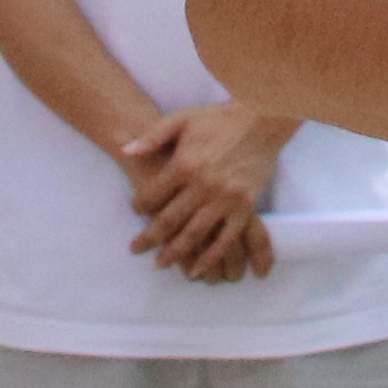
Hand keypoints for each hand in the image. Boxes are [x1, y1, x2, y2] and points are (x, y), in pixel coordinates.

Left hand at [124, 100, 294, 282]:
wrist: (262, 119)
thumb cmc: (219, 119)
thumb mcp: (182, 119)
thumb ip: (153, 136)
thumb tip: (125, 150)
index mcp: (184, 165)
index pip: (153, 195)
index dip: (140, 205)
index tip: (136, 211)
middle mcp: (203, 185)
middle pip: (169, 220)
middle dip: (150, 238)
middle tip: (136, 250)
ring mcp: (225, 199)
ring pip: (194, 234)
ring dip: (176, 252)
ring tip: (162, 264)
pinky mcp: (244, 207)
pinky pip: (226, 238)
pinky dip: (210, 257)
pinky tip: (198, 269)